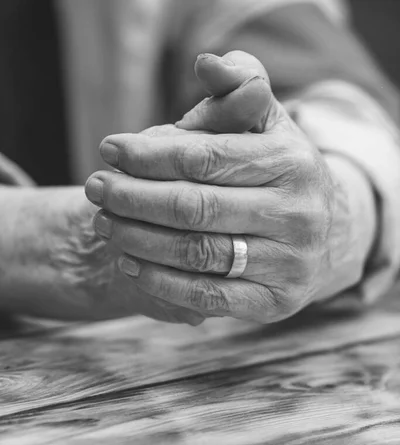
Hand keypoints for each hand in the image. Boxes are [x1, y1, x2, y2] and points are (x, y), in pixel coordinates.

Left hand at [86, 52, 376, 322]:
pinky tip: (131, 265)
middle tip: (95, 189)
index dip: (150, 154)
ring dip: (138, 240)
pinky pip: (208, 298)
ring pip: (197, 254)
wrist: (323, 236)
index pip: (206, 157)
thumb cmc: (277, 175)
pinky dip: (162, 283)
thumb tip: (206, 64)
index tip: (109, 150)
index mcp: (293, 163)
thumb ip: (238, 88)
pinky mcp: (274, 302)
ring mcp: (288, 263)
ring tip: (105, 224)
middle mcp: (297, 215)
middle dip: (133, 197)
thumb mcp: (267, 126)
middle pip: (195, 208)